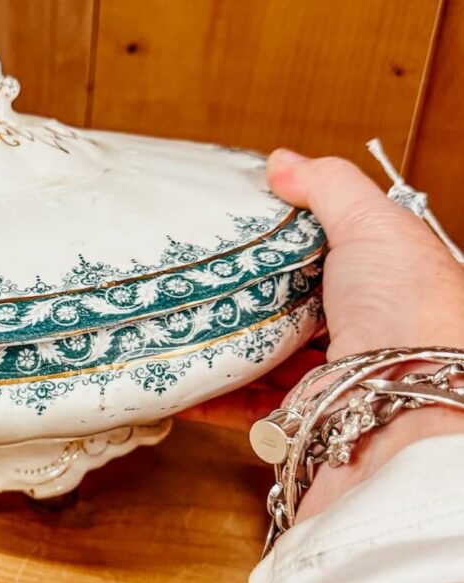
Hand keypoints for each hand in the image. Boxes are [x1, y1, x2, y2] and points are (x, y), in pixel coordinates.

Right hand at [182, 150, 463, 517]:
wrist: (405, 412)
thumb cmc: (407, 310)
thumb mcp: (376, 224)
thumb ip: (329, 186)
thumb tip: (283, 162)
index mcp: (385, 283)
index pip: (330, 254)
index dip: (287, 238)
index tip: (238, 222)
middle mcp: (361, 332)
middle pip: (290, 305)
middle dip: (246, 292)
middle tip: (195, 268)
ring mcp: (328, 378)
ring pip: (264, 356)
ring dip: (221, 342)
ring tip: (175, 317)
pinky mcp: (298, 420)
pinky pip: (243, 405)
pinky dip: (207, 394)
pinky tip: (176, 376)